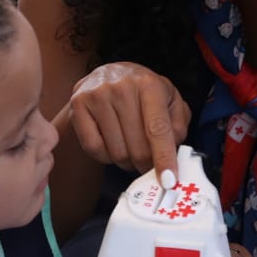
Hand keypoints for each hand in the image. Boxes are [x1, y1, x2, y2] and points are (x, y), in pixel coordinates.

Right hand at [62, 62, 191, 180]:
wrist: (110, 75)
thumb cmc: (144, 93)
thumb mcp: (170, 100)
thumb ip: (178, 124)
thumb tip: (173, 151)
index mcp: (149, 84)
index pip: (158, 129)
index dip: (164, 157)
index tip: (168, 181)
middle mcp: (122, 87)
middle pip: (138, 147)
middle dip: (147, 164)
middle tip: (148, 163)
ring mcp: (97, 95)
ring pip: (117, 152)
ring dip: (127, 161)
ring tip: (130, 148)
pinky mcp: (78, 105)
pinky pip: (94, 148)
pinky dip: (106, 156)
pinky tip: (112, 144)